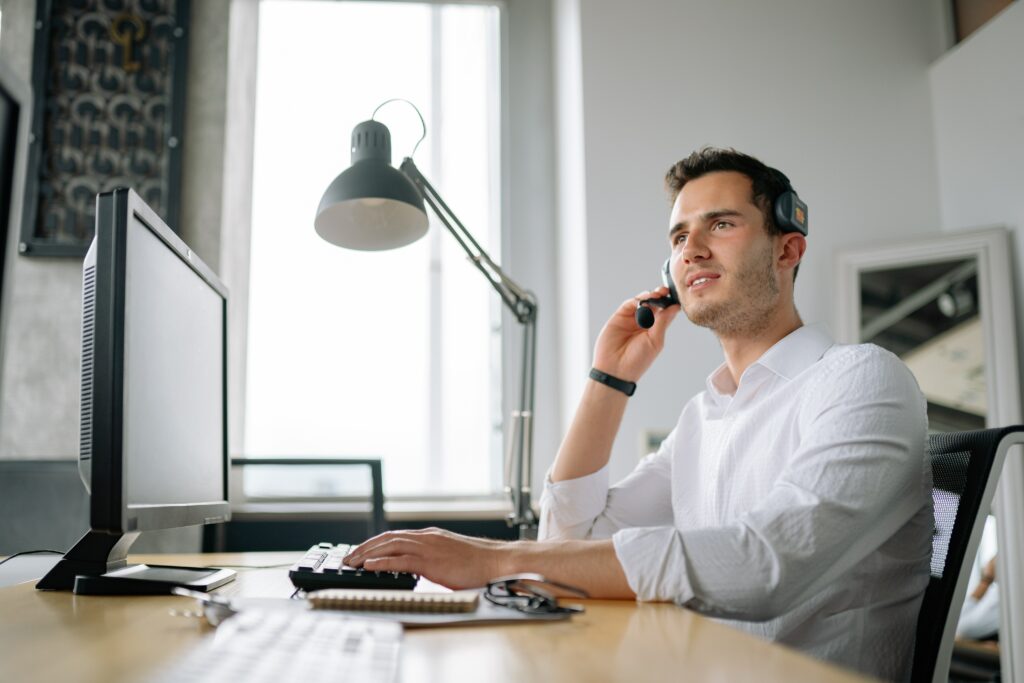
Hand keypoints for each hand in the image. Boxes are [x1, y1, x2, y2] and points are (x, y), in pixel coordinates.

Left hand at [343, 528, 509, 589]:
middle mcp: (426, 537)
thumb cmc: (478, 564)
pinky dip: (382, 562)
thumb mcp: (450, 557)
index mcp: (431, 536)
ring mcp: (428, 547)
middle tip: (349, 557)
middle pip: (388, 538)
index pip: (396, 536)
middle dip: (365, 547)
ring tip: (352, 562)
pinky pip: (401, 560)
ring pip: (390, 546)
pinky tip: (369, 566)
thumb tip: (418, 569)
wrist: (497, 562)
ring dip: (368, 554)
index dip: (376, 543)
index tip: (362, 551)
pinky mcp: (431, 561)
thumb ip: (433, 560)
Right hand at [592, 286, 680, 381]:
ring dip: (649, 296)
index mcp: (655, 330)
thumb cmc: (637, 361)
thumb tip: (675, 307)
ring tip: (655, 295)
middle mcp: (643, 323)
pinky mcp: (619, 317)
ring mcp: (631, 319)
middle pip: (654, 304)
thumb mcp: (655, 340)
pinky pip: (628, 304)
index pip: (664, 312)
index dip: (669, 303)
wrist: (615, 369)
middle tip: (664, 291)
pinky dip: (636, 300)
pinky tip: (642, 301)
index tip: (675, 296)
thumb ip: (663, 322)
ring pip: (642, 302)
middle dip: (660, 296)